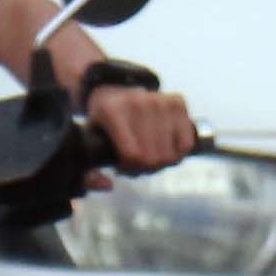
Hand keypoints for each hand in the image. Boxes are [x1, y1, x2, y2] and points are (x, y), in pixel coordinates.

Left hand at [82, 80, 198, 172]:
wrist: (117, 90)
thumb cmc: (104, 121)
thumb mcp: (89, 141)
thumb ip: (89, 172)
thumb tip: (107, 185)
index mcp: (113, 110)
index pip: (133, 155)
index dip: (129, 169)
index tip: (122, 166)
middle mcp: (139, 102)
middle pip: (153, 158)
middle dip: (145, 167)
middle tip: (136, 162)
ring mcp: (161, 100)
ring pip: (170, 154)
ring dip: (160, 161)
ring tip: (149, 154)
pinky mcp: (178, 102)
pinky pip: (186, 144)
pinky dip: (176, 152)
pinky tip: (164, 146)